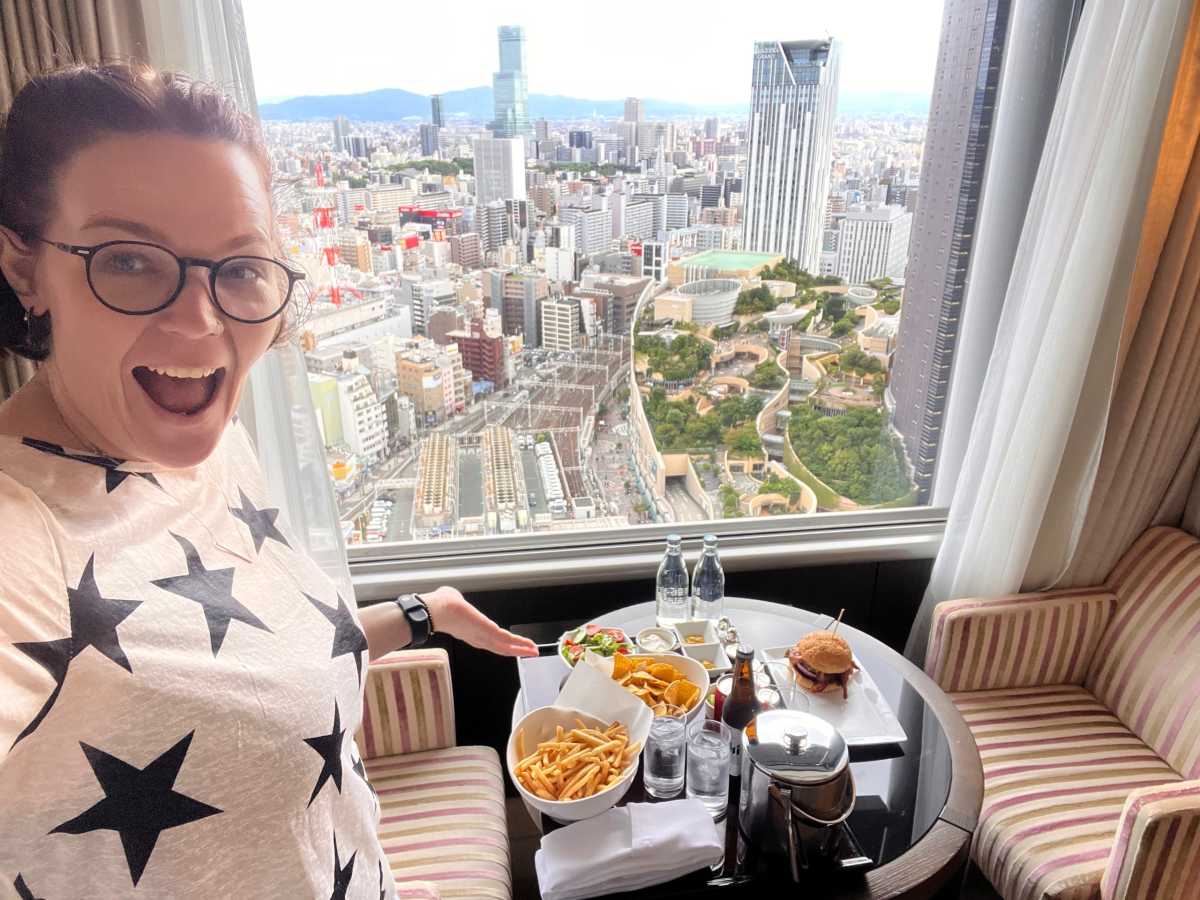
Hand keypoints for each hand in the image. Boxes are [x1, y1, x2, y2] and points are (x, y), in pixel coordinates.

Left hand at [422, 586, 538, 657]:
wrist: (436, 610)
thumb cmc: (440, 606)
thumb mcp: (453, 602)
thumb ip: (457, 601)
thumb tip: (452, 595)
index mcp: (470, 632)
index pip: (491, 641)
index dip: (503, 645)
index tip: (513, 646)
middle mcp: (477, 637)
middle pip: (501, 647)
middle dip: (516, 650)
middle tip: (530, 652)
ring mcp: (482, 636)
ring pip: (506, 646)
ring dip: (521, 649)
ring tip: (534, 651)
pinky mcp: (487, 632)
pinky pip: (506, 641)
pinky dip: (519, 645)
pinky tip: (528, 647)